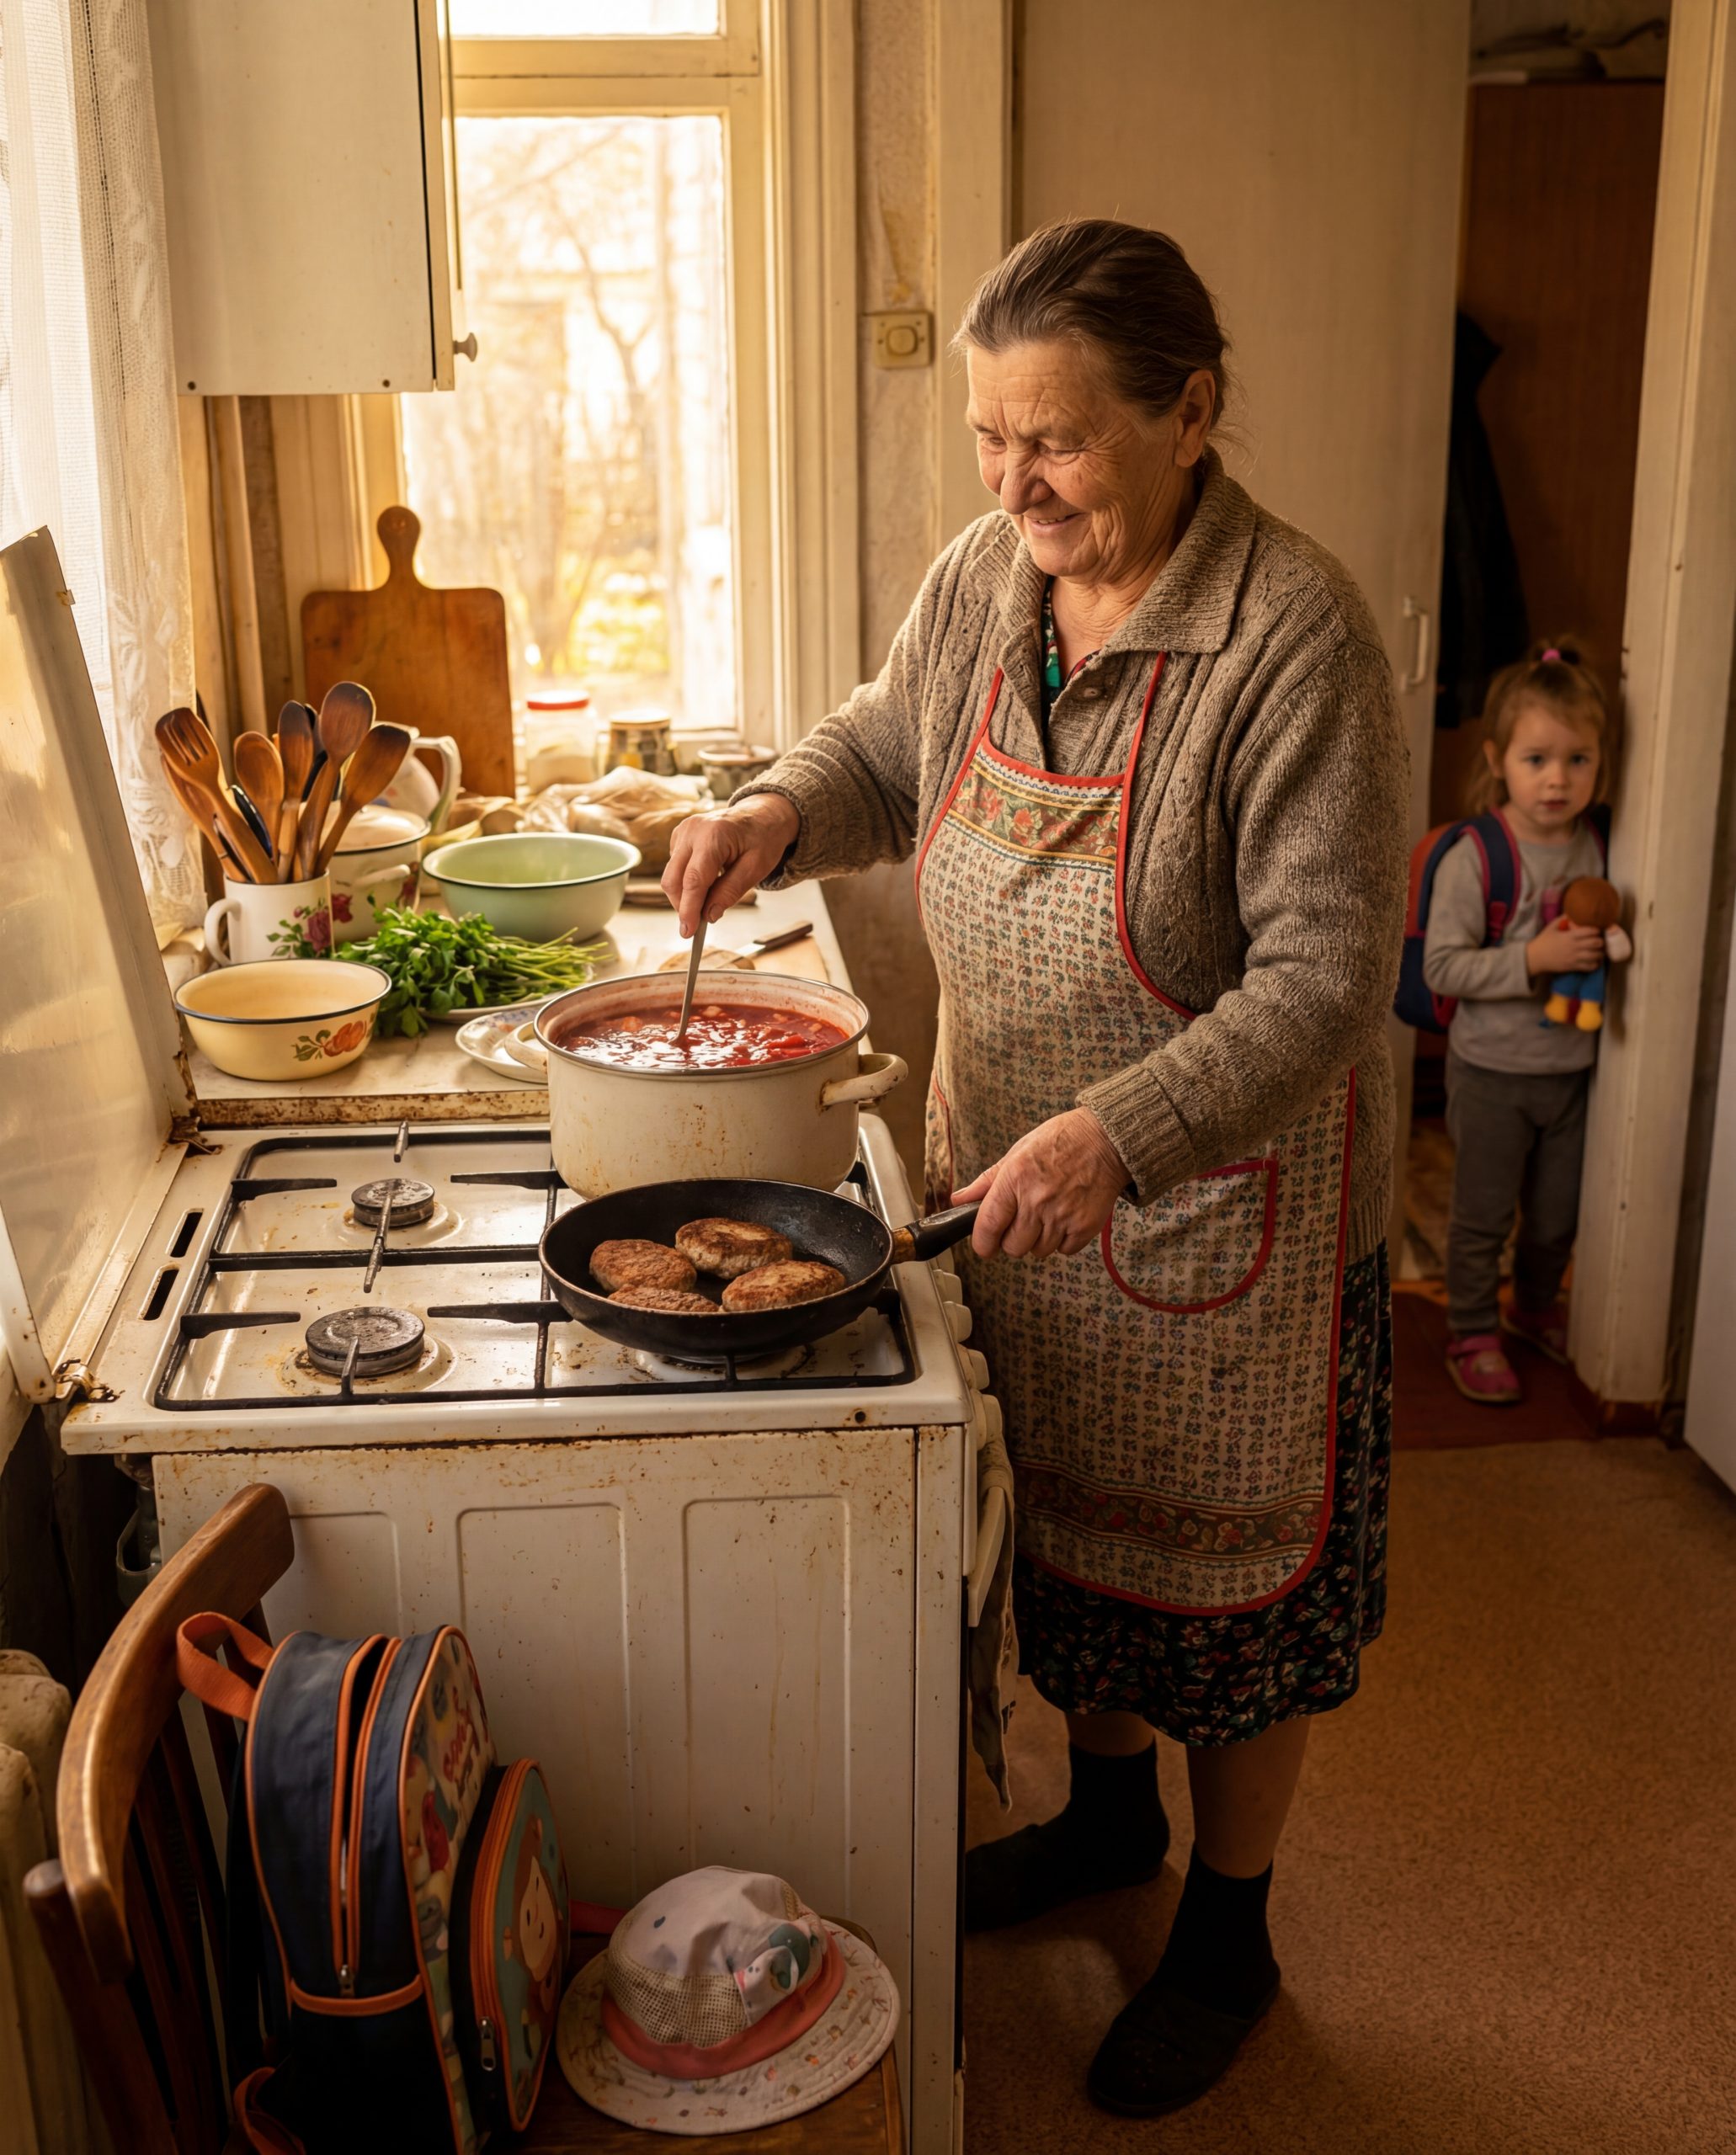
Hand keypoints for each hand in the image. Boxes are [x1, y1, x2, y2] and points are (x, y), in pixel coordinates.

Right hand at [662, 794, 801, 935]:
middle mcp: (692, 830)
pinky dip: (686, 881)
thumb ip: (731, 891)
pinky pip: (675, 867)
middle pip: (673, 879)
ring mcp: (683, 831)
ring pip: (671, 875)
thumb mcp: (756, 868)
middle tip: (698, 924)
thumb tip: (708, 915)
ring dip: (686, 895)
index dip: (688, 909)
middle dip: (683, 906)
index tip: (688, 932)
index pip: (694, 880)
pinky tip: (707, 879)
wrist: (761, 815)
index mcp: (714, 835)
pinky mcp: (679, 836)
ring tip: (711, 897)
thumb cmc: (763, 838)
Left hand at [953, 1109, 1128, 1259]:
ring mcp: (1062, 1215)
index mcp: (1015, 1178)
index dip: (982, 1242)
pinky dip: (1063, 1240)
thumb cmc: (1061, 1142)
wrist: (1106, 1141)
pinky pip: (1064, 1251)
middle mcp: (1037, 1200)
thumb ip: (987, 1181)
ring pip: (1039, 1251)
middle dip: (1013, 1239)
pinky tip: (1066, 1217)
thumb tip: (959, 1200)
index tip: (984, 1246)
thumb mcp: (1018, 1153)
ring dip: (1039, 1239)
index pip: (988, 1225)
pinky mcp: (1084, 1226)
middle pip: (1013, 1247)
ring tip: (1048, 1214)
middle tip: (1022, 1222)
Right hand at [1527, 917, 1603, 977]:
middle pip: (1596, 943)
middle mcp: (1575, 947)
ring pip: (1596, 956)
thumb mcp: (1551, 927)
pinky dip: (1595, 964)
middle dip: (1600, 941)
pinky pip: (1590, 967)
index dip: (1596, 930)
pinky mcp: (1573, 967)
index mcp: (1570, 936)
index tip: (1596, 930)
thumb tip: (1572, 912)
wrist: (1535, 958)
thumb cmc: (1543, 941)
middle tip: (1599, 940)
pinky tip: (1594, 961)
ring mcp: (1575, 958)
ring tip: (1598, 951)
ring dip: (1600, 953)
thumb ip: (1562, 919)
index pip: (1590, 931)